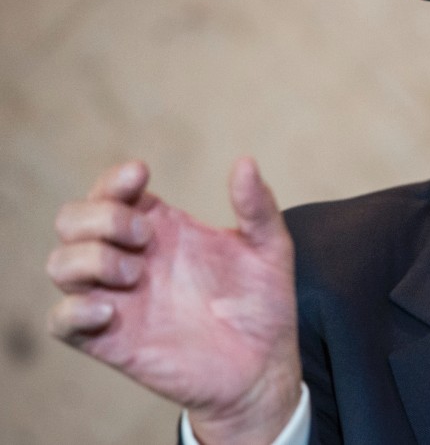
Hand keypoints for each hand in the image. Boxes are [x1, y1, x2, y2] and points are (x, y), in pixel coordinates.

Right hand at [47, 158, 301, 443]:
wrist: (264, 366)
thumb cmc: (263, 304)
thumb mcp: (270, 249)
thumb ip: (257, 207)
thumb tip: (245, 162)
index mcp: (162, 228)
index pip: (113, 191)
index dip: (114, 179)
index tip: (141, 176)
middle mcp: (132, 258)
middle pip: (73, 219)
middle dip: (101, 216)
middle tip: (146, 236)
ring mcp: (118, 298)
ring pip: (61, 264)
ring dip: (90, 258)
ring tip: (136, 273)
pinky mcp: (112, 340)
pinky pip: (61, 321)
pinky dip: (73, 309)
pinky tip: (111, 308)